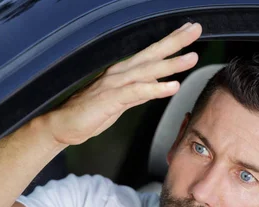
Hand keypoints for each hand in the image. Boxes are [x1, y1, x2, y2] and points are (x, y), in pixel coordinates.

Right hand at [44, 22, 201, 145]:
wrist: (62, 125)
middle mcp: (119, 74)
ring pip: (147, 71)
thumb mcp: (119, 103)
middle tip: (195, 29)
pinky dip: (155, 89)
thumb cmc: (88, 114)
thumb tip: (155, 87)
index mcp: (121, 73)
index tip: (188, 31)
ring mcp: (114, 85)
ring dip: (170, 64)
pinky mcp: (110, 99)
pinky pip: (136, 92)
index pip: (150, 54)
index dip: (170, 42)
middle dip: (175, 42)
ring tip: (191, 58)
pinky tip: (171, 87)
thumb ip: (137, 93)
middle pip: (151, 54)